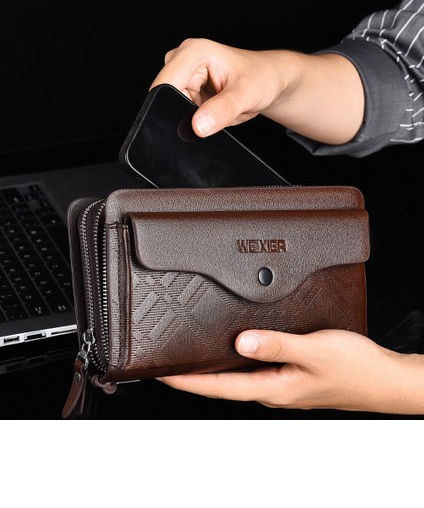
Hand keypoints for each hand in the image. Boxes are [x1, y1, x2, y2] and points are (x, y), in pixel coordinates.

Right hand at [150, 37, 299, 137]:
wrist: (269, 81)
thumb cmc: (262, 78)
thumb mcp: (247, 95)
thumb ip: (223, 110)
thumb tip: (198, 126)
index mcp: (193, 52)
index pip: (165, 85)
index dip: (171, 108)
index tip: (193, 123)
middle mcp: (183, 59)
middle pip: (165, 98)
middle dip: (184, 114)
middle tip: (213, 115)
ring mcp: (183, 74)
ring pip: (171, 107)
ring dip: (191, 117)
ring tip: (216, 110)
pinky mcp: (185, 88)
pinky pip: (179, 111)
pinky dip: (194, 119)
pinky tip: (212, 112)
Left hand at [157, 329, 423, 413]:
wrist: (384, 378)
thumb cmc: (356, 368)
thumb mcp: (314, 352)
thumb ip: (277, 345)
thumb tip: (241, 341)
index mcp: (274, 388)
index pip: (219, 387)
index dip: (188, 381)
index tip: (162, 373)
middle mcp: (274, 388)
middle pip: (223, 384)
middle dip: (193, 375)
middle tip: (169, 361)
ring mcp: (282, 383)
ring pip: (238, 376)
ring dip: (213, 367)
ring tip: (192, 354)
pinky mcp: (291, 375)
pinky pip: (255, 368)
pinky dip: (237, 359)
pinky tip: (236, 346)